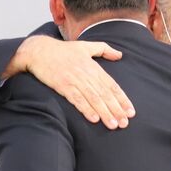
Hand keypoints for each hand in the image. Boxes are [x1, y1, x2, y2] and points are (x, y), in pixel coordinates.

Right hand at [7, 36, 134, 129]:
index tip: (130, 111)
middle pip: (105, 94)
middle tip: (125, 123)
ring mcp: (75, 80)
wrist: (39, 50)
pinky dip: (86, 109)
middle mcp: (86, 74)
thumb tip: (120, 55)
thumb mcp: (86, 46)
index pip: (112, 85)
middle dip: (116, 110)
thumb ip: (104, 49)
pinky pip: (76, 99)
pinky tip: (94, 119)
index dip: (122, 99)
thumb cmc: (63, 50)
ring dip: (104, 113)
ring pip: (93, 99)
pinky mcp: (63, 85)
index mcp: (93, 66)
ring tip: (113, 125)